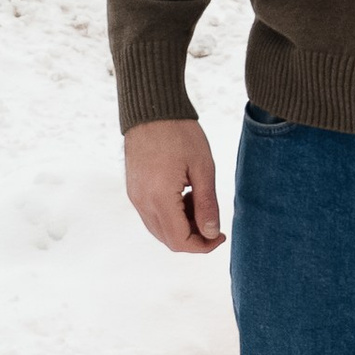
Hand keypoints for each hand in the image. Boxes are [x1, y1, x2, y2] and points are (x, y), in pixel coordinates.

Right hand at [125, 117, 223, 252]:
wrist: (152, 109)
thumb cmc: (180, 133)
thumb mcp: (203, 168)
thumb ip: (207, 204)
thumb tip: (211, 233)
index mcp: (159, 198)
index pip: (180, 241)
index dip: (203, 246)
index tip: (221, 235)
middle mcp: (142, 202)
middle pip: (168, 240)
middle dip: (194, 237)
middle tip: (213, 220)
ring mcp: (135, 196)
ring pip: (159, 229)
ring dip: (182, 226)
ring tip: (198, 200)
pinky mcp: (133, 189)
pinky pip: (151, 215)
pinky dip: (170, 215)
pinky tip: (183, 195)